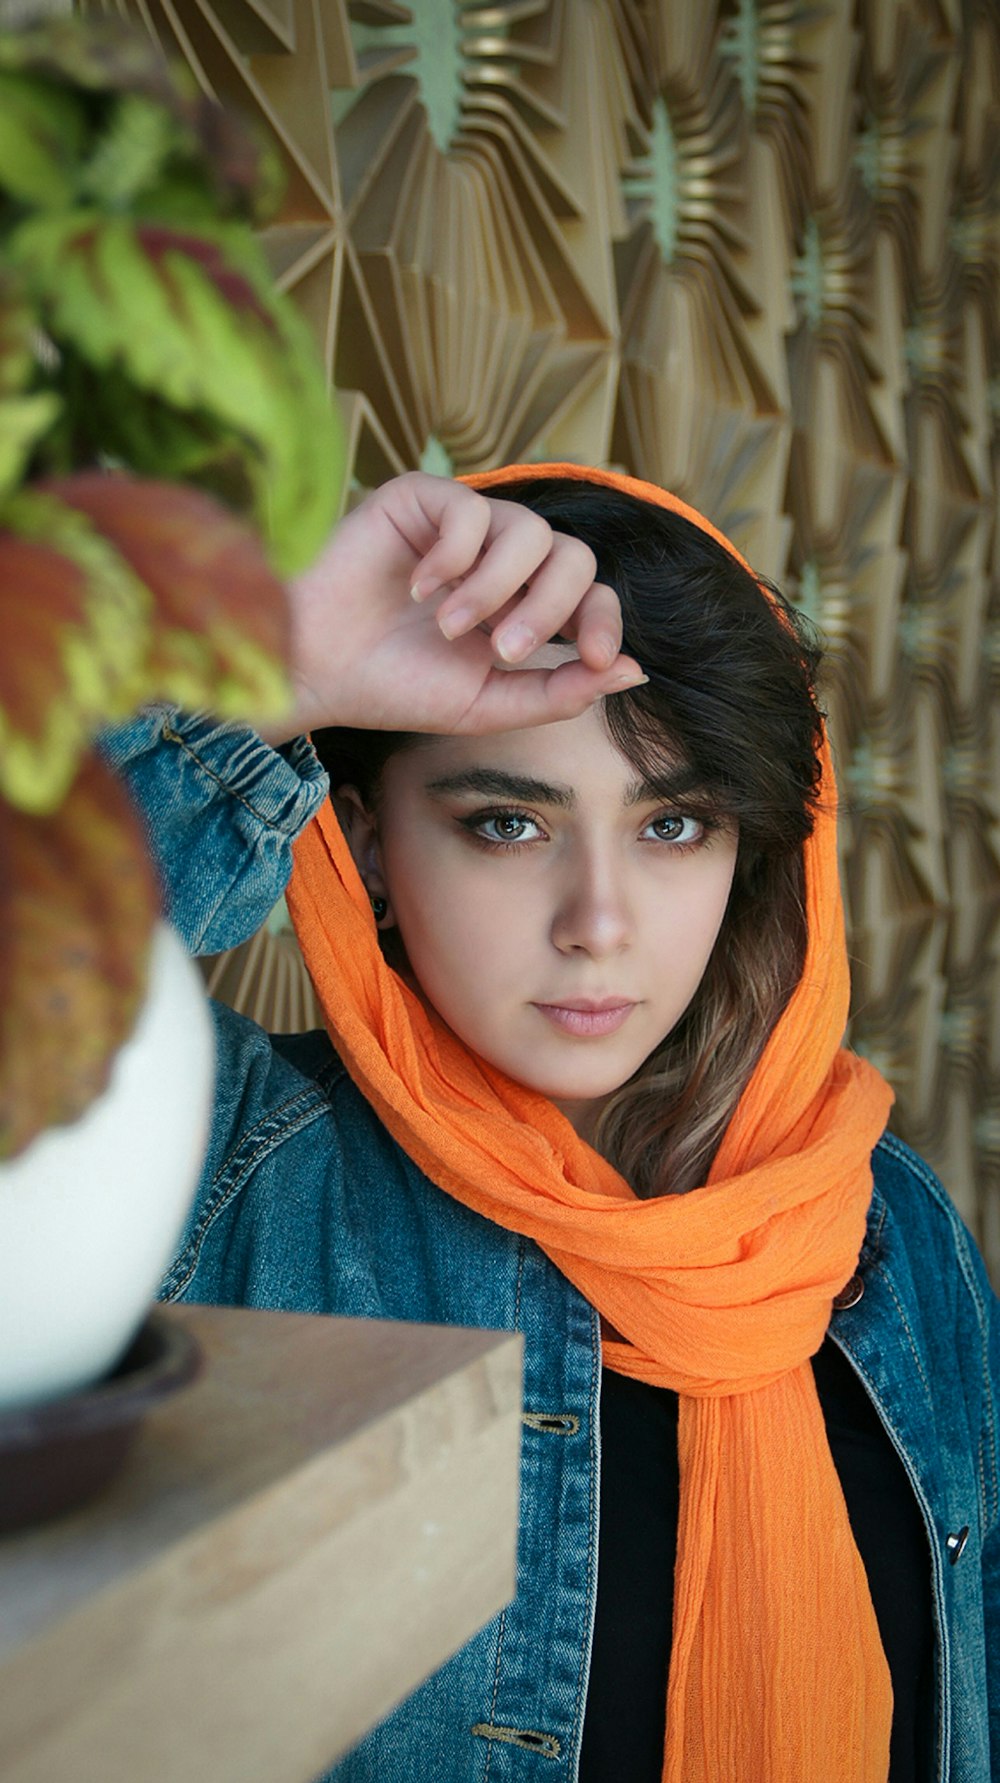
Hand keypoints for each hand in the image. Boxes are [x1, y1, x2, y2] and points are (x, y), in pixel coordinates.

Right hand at [262, 472, 645, 742]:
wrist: (316, 670)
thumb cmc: (395, 688)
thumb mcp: (490, 705)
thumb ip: (560, 691)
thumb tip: (634, 671)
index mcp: (523, 606)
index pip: (592, 593)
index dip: (605, 620)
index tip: (595, 657)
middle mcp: (501, 561)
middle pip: (573, 556)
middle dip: (549, 607)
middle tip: (500, 648)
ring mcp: (464, 527)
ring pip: (530, 530)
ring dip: (495, 588)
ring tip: (449, 626)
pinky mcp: (423, 500)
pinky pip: (472, 511)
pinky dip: (454, 558)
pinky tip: (418, 588)